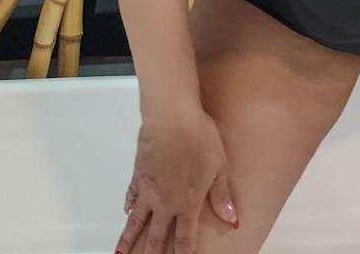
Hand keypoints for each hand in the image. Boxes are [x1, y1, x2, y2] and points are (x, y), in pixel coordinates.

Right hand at [116, 108, 237, 253]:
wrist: (172, 118)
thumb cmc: (199, 138)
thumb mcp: (219, 167)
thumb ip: (221, 196)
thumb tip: (232, 220)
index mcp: (187, 204)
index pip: (184, 238)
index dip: (181, 253)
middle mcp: (165, 202)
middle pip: (156, 236)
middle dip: (152, 253)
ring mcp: (148, 190)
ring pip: (136, 222)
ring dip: (129, 239)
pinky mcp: (138, 174)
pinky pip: (131, 196)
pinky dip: (128, 206)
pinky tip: (126, 212)